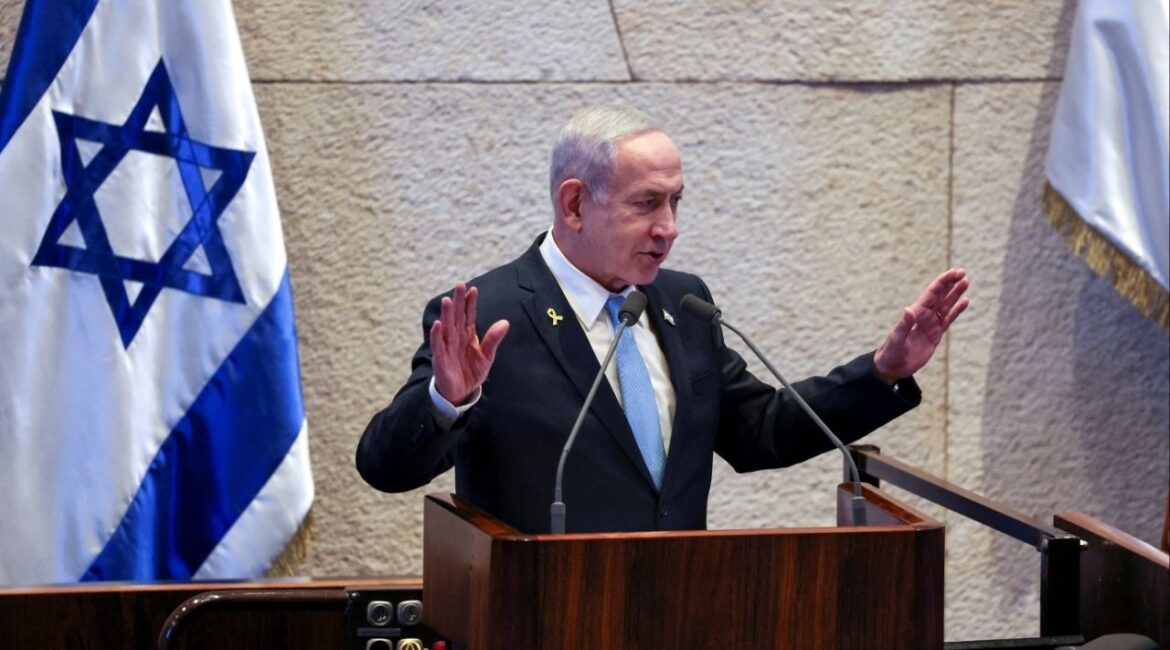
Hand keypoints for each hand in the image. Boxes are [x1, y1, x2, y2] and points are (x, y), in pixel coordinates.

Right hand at [431, 282, 509, 405]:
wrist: (461, 392)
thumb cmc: (471, 371)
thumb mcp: (487, 355)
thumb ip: (493, 339)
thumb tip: (505, 322)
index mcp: (467, 334)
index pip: (468, 315)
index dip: (470, 303)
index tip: (473, 289)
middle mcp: (456, 337)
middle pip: (456, 316)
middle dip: (457, 301)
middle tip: (459, 284)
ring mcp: (447, 346)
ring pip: (446, 327)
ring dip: (446, 314)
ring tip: (447, 300)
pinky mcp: (440, 358)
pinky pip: (438, 345)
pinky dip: (437, 335)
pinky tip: (438, 324)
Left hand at [873, 268, 969, 383]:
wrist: (893, 366)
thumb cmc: (891, 352)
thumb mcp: (896, 339)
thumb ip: (904, 325)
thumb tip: (909, 309)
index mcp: (915, 313)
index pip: (931, 294)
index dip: (942, 282)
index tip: (954, 273)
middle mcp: (924, 315)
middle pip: (940, 295)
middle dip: (950, 283)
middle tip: (962, 272)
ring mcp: (931, 324)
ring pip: (946, 305)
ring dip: (955, 294)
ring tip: (966, 282)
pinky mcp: (936, 334)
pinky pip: (948, 319)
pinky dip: (956, 310)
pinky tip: (965, 301)